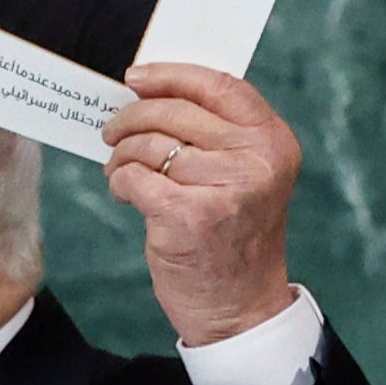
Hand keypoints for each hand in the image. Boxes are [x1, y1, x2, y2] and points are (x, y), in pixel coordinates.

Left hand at [101, 62, 301, 346]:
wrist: (241, 309)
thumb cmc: (234, 238)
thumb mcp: (248, 177)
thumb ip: (219, 135)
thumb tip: (152, 93)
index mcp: (273, 142)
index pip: (219, 85)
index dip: (171, 75)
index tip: (136, 77)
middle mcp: (256, 161)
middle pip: (175, 112)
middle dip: (132, 117)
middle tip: (112, 131)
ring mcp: (224, 189)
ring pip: (148, 145)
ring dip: (122, 155)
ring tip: (120, 169)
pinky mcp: (187, 217)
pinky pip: (133, 177)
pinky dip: (120, 181)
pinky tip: (125, 194)